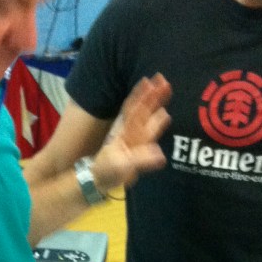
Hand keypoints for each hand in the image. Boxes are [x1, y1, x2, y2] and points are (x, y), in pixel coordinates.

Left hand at [93, 74, 171, 194]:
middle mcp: (130, 132)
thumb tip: (160, 155)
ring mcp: (133, 139)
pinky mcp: (137, 147)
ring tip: (163, 89)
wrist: (98, 180)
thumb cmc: (107, 171)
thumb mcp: (122, 166)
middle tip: (163, 80)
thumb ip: (140, 159)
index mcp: (126, 133)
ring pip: (145, 117)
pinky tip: (161, 115)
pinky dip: (154, 122)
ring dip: (154, 104)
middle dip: (152, 95)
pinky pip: (147, 130)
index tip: (152, 83)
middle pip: (143, 110)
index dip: (144, 97)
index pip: (136, 111)